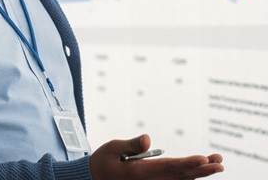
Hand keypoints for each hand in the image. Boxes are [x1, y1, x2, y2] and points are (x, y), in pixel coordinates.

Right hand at [90, 134, 223, 179]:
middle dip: (201, 170)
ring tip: (215, 164)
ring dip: (199, 173)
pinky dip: (188, 177)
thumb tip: (148, 139)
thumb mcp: (111, 148)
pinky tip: (199, 171)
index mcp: (141, 172)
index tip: (203, 160)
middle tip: (219, 163)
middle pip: (181, 176)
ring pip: (181, 179)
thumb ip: (131, 144)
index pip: (170, 168)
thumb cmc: (102, 162)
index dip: (188, 164)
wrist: (94, 178)